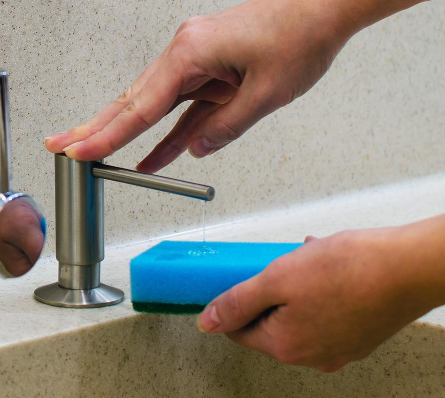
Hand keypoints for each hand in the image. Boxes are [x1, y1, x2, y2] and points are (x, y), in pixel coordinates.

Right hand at [44, 0, 353, 170]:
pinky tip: (151, 156)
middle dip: (95, 128)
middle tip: (60, 147)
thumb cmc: (300, 36)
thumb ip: (227, 126)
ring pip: (151, 104)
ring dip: (124, 131)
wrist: (326, 5)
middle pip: (131, 101)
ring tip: (91, 153)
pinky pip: (179, 106)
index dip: (107, 135)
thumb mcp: (268, 92)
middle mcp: (184, 52)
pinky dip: (165, 131)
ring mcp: (194, 58)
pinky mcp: (208, 66)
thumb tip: (195, 150)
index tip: (78, 152)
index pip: (140, 106)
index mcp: (190, 52)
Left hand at [197, 226, 443, 371]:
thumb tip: (207, 323)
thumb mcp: (276, 278)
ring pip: (299, 314)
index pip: (239, 331)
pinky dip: (321, 288)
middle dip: (270, 291)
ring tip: (310, 260)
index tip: (242, 279)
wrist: (409, 267)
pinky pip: (326, 311)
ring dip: (296, 285)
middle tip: (281, 265)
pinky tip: (331, 265)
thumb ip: (237, 302)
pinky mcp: (361, 334)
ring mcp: (340, 348)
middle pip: (269, 323)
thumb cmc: (348, 270)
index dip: (236, 301)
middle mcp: (313, 356)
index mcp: (286, 347)